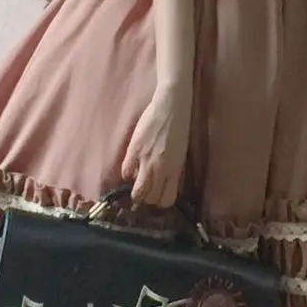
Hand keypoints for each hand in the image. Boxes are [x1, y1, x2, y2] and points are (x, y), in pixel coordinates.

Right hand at [121, 82, 190, 207]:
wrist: (172, 105)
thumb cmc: (180, 127)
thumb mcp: (181, 153)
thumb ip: (172, 169)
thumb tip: (162, 181)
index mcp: (175, 170)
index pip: (166, 200)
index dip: (161, 202)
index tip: (158, 197)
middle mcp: (161, 169)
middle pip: (150, 198)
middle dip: (147, 199)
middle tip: (145, 192)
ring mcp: (146, 160)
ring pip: (138, 191)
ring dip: (136, 192)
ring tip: (136, 185)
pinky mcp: (134, 150)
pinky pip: (126, 172)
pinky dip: (127, 174)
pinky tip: (131, 169)